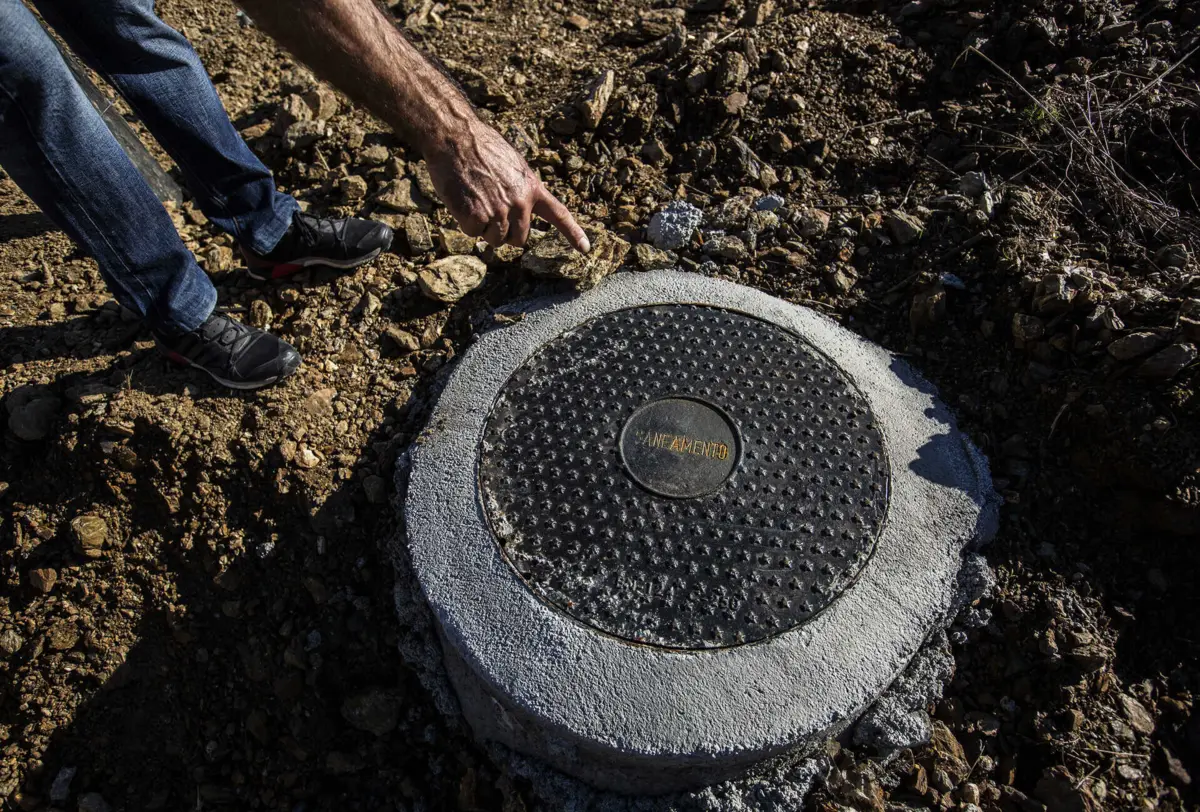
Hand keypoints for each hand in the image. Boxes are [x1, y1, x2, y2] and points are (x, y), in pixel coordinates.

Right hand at [423, 118, 589, 251]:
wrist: (455, 136)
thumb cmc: (481, 147)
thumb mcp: (512, 165)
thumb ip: (520, 189)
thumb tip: (517, 214)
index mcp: (532, 188)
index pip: (558, 214)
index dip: (572, 233)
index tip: (585, 248)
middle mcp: (520, 202)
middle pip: (518, 239)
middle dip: (504, 232)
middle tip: (489, 210)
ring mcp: (498, 211)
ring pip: (494, 239)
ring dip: (483, 227)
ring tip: (474, 198)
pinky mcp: (475, 216)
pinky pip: (472, 232)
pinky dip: (465, 221)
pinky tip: (462, 199)